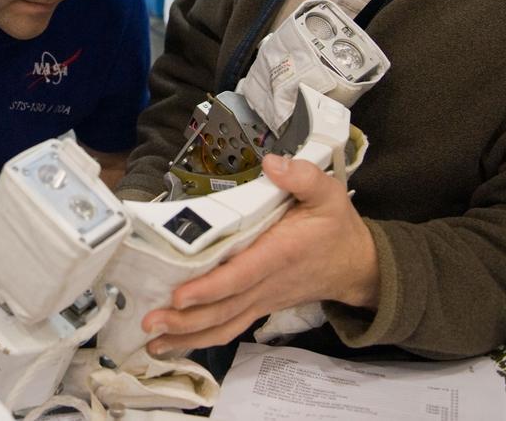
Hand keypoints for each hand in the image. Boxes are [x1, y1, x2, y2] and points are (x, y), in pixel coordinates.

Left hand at [142, 153, 379, 354]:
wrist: (356, 265)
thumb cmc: (336, 227)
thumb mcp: (328, 194)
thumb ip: (303, 176)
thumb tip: (273, 163)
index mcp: (280, 253)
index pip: (240, 275)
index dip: (210, 287)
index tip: (180, 295)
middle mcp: (267, 282)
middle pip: (224, 307)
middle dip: (186, 319)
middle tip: (149, 322)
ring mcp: (262, 299)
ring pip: (223, 323)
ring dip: (187, 335)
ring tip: (152, 341)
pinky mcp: (258, 306)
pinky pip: (228, 327)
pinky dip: (200, 338)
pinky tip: (173, 342)